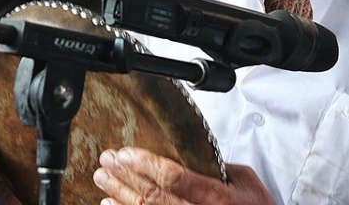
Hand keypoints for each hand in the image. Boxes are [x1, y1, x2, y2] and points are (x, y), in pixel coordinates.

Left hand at [93, 147, 274, 204]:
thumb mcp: (245, 180)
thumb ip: (216, 166)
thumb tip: (189, 152)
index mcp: (217, 196)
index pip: (173, 177)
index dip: (145, 164)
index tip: (126, 153)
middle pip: (153, 196)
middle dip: (125, 176)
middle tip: (107, 161)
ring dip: (119, 195)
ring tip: (103, 179)